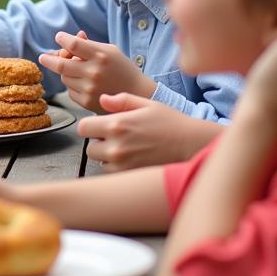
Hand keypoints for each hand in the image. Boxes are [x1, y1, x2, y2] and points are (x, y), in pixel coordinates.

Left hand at [38, 31, 154, 111]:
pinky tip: (86, 85)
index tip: (59, 37)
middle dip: (48, 59)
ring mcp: (89, 88)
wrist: (137, 94)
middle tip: (43, 57)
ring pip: (64, 78)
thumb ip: (90, 45)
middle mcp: (94, 72)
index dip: (62, 39)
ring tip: (79, 72)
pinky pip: (70, 91)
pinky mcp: (86, 102)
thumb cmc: (122, 69)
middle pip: (61, 64)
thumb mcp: (110, 51)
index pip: (73, 44)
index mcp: (101, 56)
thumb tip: (72, 37)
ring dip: (66, 73)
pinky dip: (73, 86)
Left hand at [77, 93, 220, 169]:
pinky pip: (112, 172)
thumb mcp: (146, 104)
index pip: (83, 128)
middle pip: (89, 147)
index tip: (100, 125)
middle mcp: (117, 146)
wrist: (193, 145)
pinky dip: (117, 167)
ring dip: (107, 155)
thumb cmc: (171, 122)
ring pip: (100, 161)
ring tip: (125, 147)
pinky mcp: (131, 176)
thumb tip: (103, 99)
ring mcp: (123, 164)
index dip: (91, 126)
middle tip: (115, 137)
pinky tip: (132, 158)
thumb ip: (121, 100)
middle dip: (98, 141)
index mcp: (117, 124)